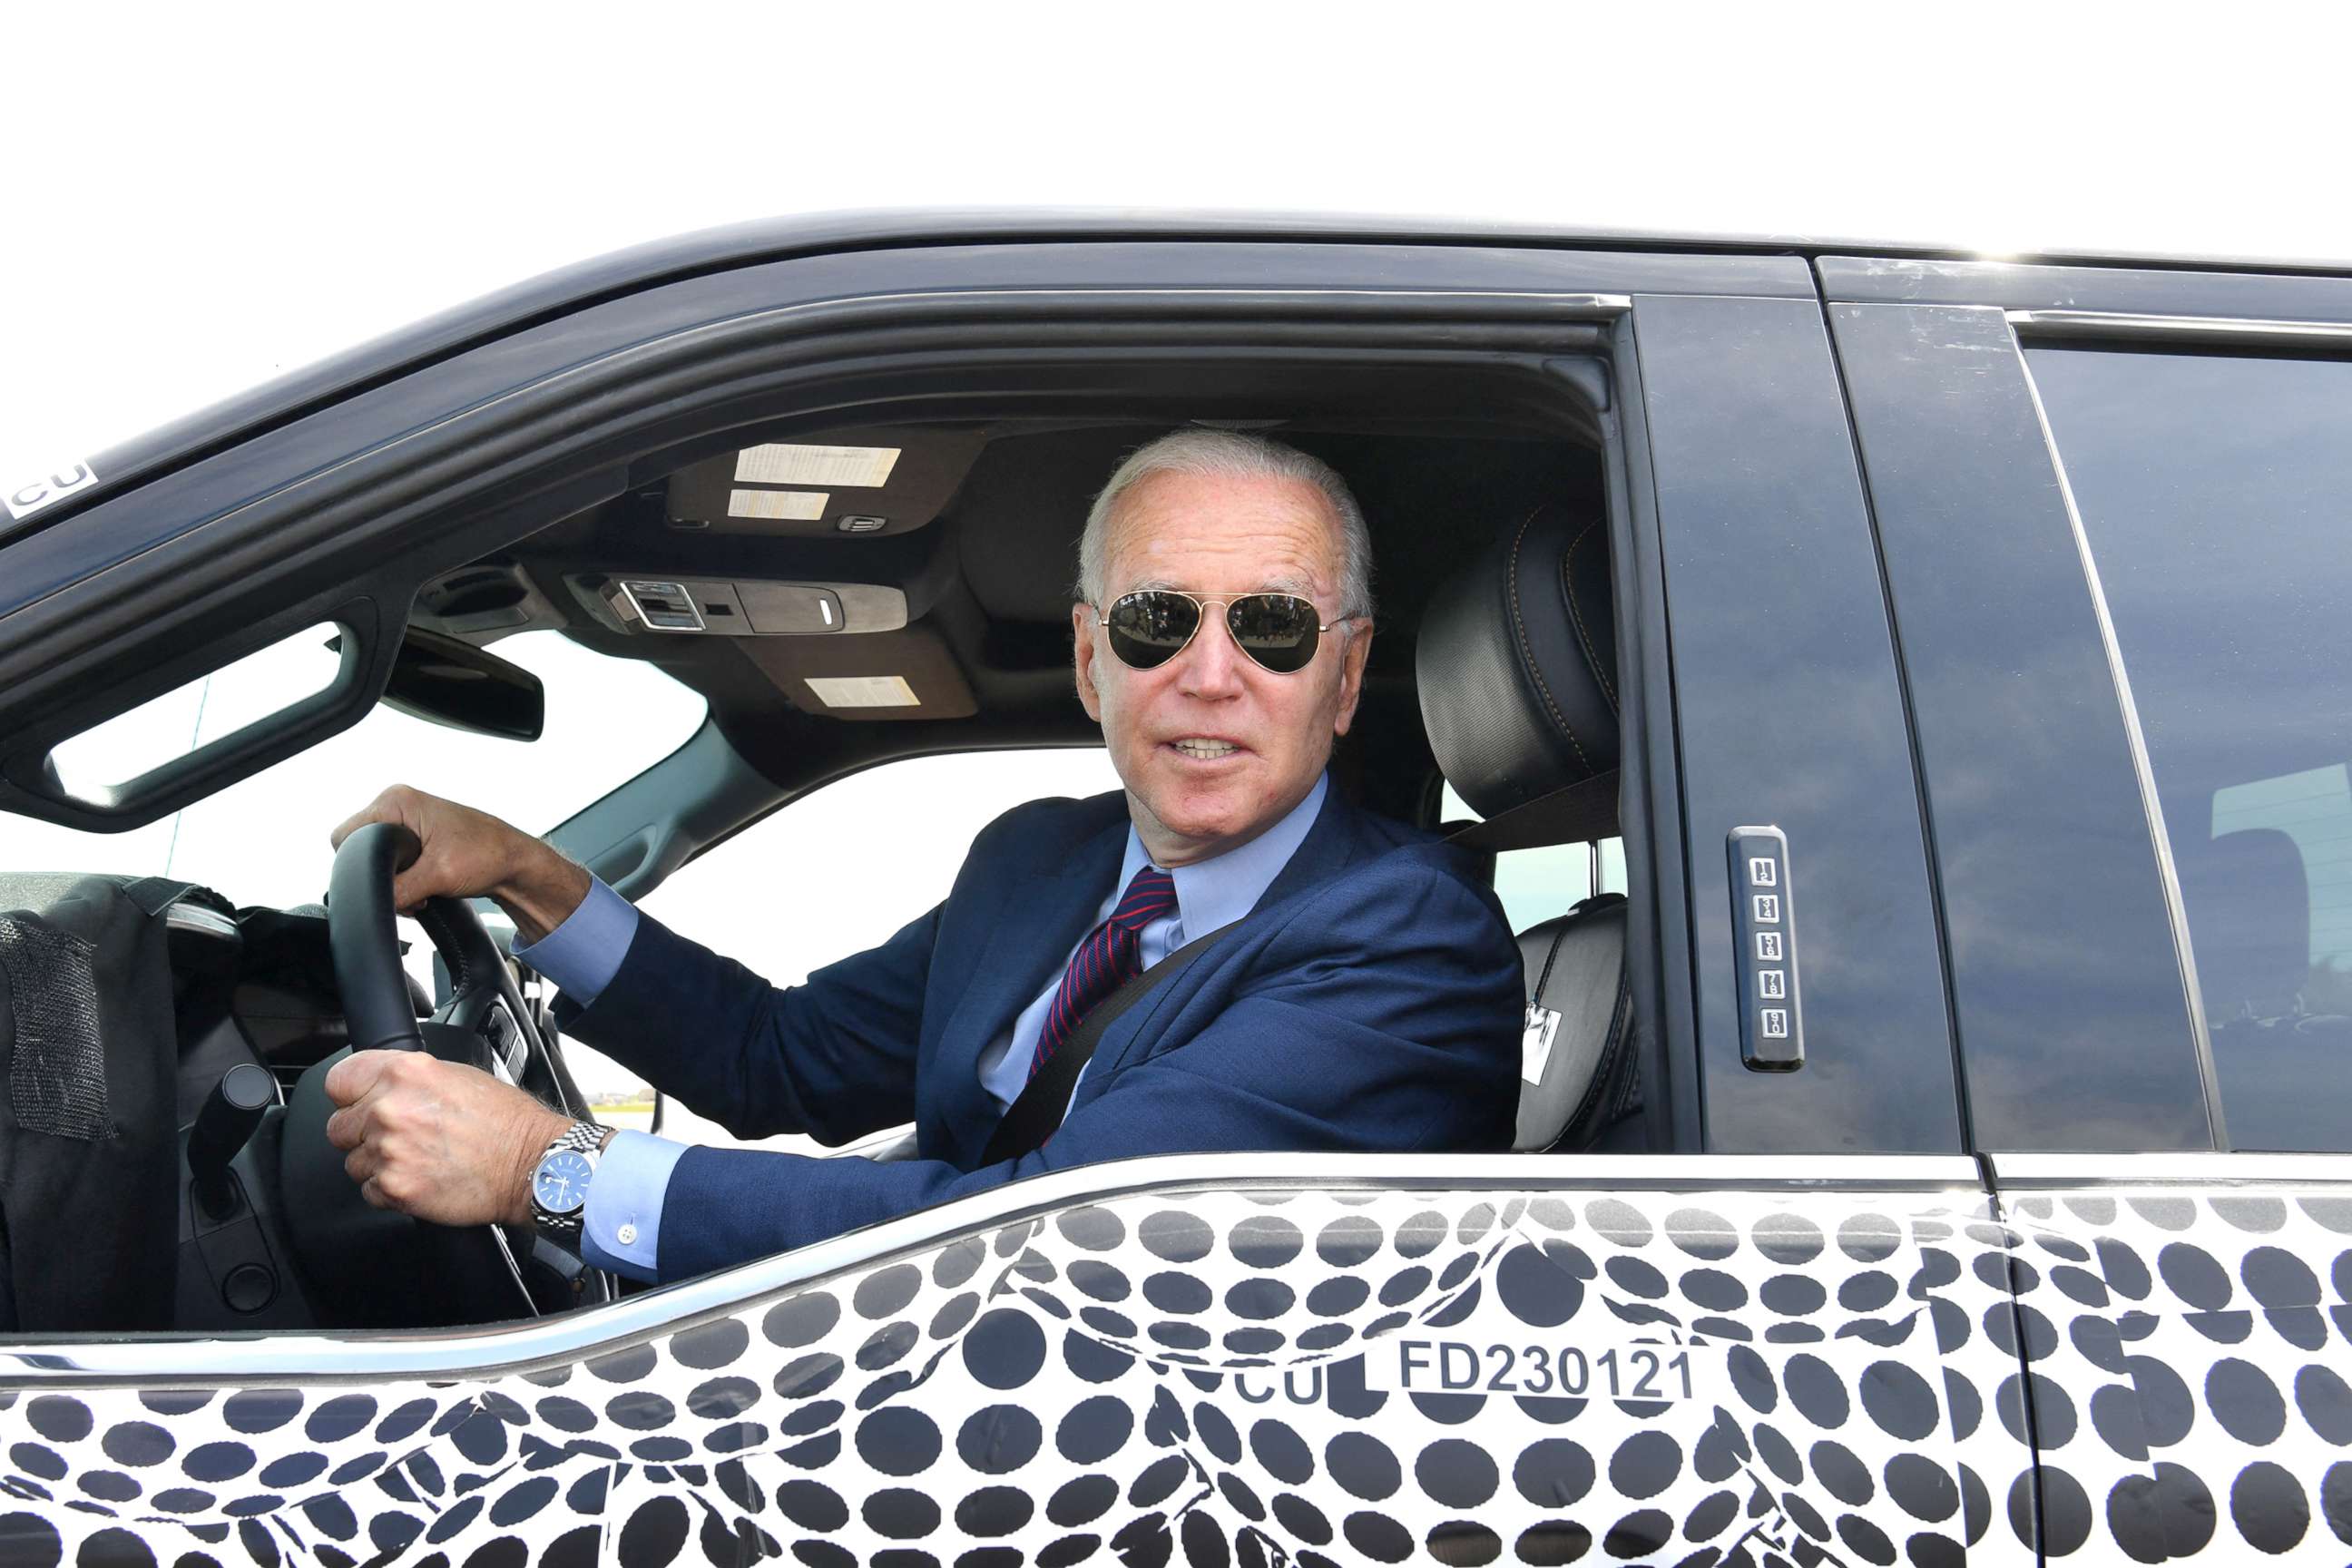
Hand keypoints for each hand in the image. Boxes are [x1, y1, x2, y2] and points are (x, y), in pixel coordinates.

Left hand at [323, 1049, 573, 1226]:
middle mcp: (391, 1108)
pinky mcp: (394, 1187)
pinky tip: (420, 1177)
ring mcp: (389, 1149)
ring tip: (417, 1159)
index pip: (339, 1080)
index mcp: (405, 1073)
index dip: (350, 1095)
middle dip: (362, 1134)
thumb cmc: (506, 1123)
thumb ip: (409, 1079)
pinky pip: (369, 1191)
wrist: (531, 1165)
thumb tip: (382, 1088)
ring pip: (352, 1161)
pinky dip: (389, 1190)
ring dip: (377, 1164)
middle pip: (339, 1126)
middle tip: (399, 1137)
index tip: (359, 1103)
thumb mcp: (457, 1075)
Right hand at [331, 784, 589, 942]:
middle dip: (380, 877)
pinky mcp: (417, 838)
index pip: (345, 836)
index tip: (386, 882)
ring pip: (377, 861)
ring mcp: (407, 821)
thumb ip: (398, 890)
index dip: (358, 865)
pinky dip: (405, 882)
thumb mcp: (436, 876)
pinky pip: (394, 863)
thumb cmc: (488, 856)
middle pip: (360, 850)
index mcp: (397, 801)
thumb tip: (373, 903)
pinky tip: (425, 890)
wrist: (517, 865)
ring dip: (395, 883)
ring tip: (424, 890)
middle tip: (410, 890)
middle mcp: (398, 805)